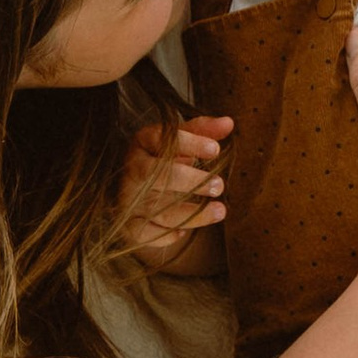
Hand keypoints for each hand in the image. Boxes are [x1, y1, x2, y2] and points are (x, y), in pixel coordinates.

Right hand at [115, 115, 230, 270]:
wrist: (132, 189)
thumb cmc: (162, 160)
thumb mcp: (179, 141)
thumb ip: (202, 131)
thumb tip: (229, 122)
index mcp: (143, 142)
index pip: (164, 139)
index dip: (190, 144)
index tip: (216, 150)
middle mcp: (132, 168)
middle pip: (158, 174)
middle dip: (191, 181)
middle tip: (220, 185)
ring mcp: (128, 197)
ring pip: (158, 208)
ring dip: (191, 213)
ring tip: (220, 211)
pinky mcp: (128, 224)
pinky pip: (145, 233)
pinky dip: (165, 235)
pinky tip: (184, 231)